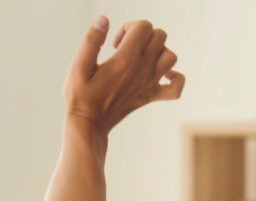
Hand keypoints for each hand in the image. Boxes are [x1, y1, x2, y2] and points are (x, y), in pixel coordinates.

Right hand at [65, 17, 183, 138]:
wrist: (89, 124)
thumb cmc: (80, 96)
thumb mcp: (79, 66)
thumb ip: (91, 41)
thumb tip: (103, 20)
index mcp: (126, 59)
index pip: (144, 26)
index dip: (129, 27)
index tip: (115, 43)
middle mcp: (142, 69)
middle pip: (160, 36)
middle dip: (144, 36)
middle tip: (125, 48)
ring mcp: (149, 84)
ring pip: (171, 57)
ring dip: (158, 52)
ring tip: (139, 59)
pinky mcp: (151, 97)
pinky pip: (176, 88)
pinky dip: (175, 79)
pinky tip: (162, 76)